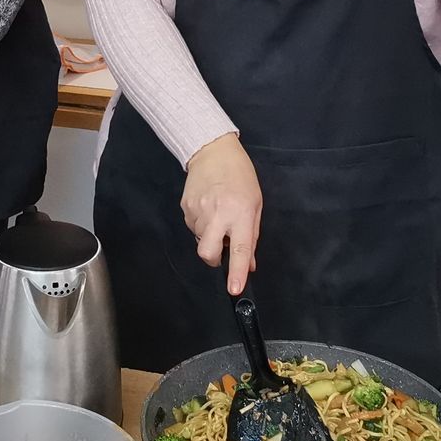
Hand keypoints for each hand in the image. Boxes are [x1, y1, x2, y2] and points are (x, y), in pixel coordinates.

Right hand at [181, 135, 260, 295]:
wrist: (213, 151)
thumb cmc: (240, 176)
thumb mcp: (255, 204)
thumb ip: (251, 237)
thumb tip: (249, 264)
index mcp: (240, 213)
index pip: (240, 249)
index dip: (236, 272)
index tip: (234, 289)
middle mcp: (217, 214)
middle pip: (208, 252)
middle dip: (214, 259)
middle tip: (222, 249)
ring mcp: (198, 211)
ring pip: (200, 240)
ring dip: (209, 236)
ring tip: (217, 214)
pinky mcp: (185, 207)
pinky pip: (192, 227)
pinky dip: (201, 224)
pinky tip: (207, 207)